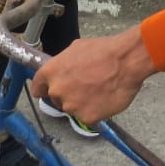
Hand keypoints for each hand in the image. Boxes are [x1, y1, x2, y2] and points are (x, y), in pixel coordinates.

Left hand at [30, 26, 155, 125]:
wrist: (126, 61)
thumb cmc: (105, 51)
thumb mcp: (77, 48)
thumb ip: (63, 63)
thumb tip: (63, 69)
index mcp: (51, 71)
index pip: (37, 87)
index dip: (45, 88)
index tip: (50, 89)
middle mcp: (57, 90)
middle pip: (56, 99)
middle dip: (68, 93)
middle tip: (85, 85)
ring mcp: (71, 105)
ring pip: (73, 108)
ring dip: (82, 102)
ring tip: (98, 89)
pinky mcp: (86, 117)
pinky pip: (88, 116)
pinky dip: (95, 110)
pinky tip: (104, 97)